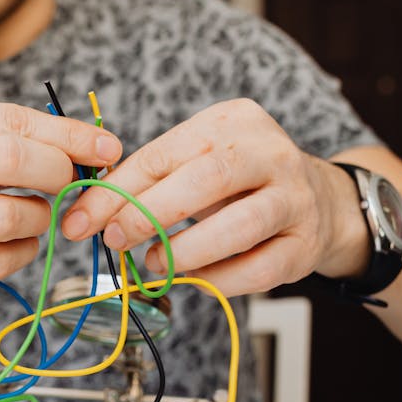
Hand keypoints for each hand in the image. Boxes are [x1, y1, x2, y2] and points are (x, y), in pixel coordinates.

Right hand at [0, 94, 121, 303]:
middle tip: (71, 185)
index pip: (8, 119)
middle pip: (10, 159)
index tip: (107, 146)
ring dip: (40, 219)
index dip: (68, 134)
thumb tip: (91, 144)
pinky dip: (22, 254)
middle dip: (58, 172)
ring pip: (8, 216)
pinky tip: (16, 246)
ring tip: (36, 217)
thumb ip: (1, 136)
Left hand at [58, 99, 366, 296]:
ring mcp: (295, 197)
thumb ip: (149, 180)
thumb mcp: (196, 163)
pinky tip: (194, 281)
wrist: (320, 201)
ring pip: (239, 226)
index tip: (81, 221)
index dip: (116, 191)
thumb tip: (88, 213)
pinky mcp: (306, 243)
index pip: (164, 153)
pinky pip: (258, 269)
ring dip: (184, 251)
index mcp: (232, 121)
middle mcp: (270, 152)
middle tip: (115, 241)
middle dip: (150, 214)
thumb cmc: (239, 183)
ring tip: (152, 265)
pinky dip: (218, 280)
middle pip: (206, 179)